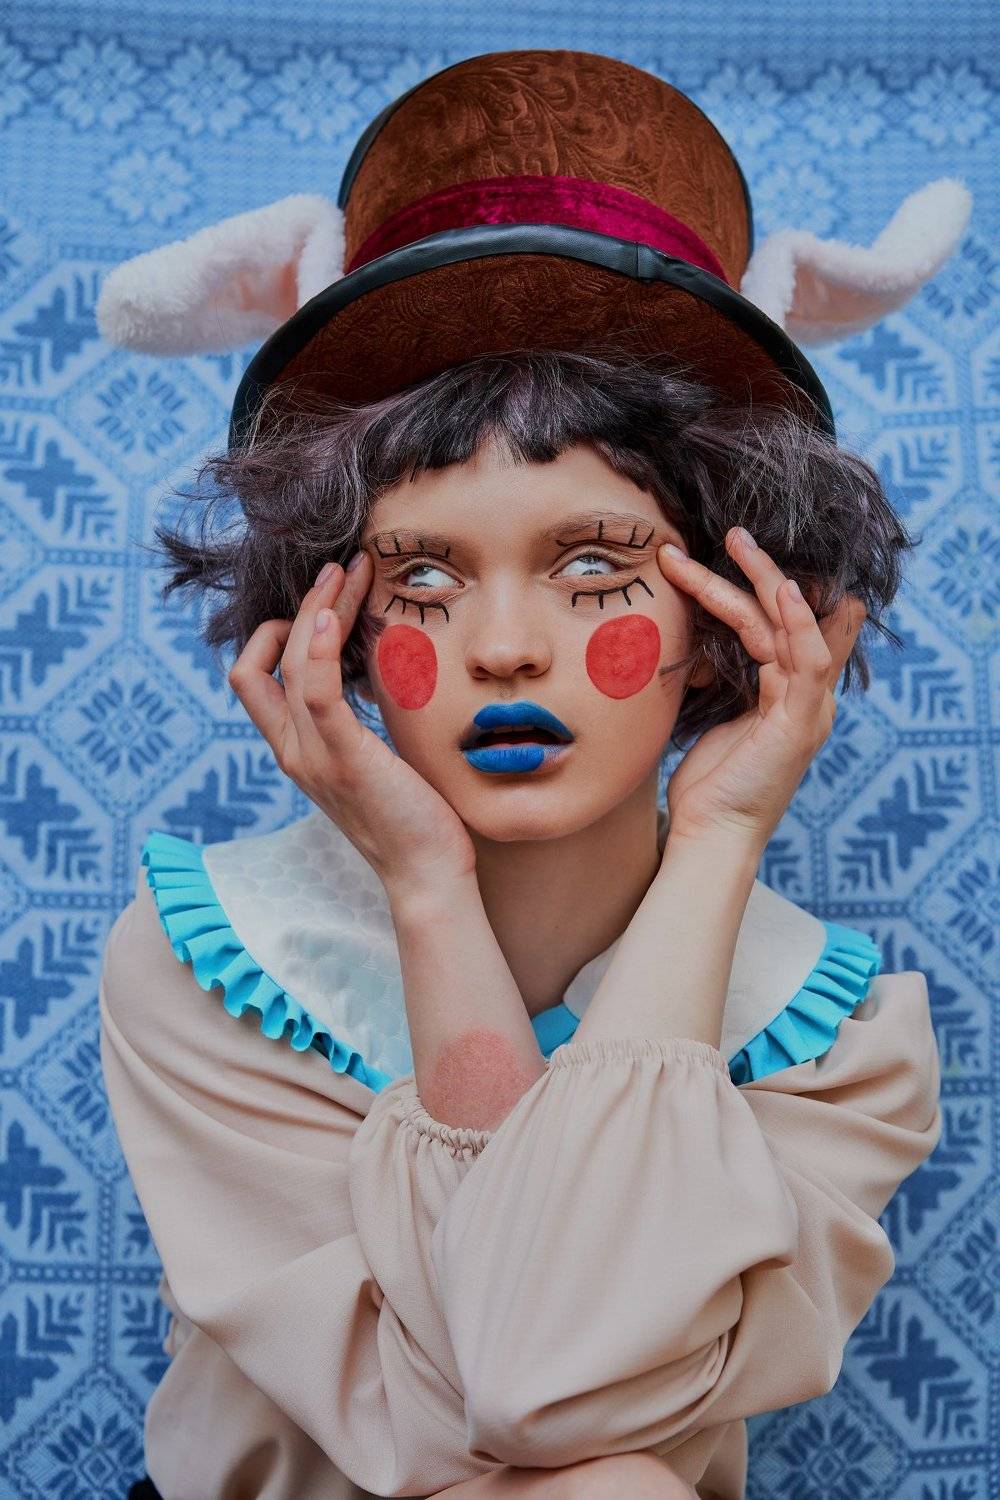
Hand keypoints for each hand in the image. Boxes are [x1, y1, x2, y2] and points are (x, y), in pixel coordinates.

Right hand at [227, 554, 476, 892]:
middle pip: (269, 659)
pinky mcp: (346, 758)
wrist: (427, 876)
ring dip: (319, 608)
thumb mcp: (374, 762)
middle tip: (341, 569)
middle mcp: (294, 751)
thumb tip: (375, 676)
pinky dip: (320, 647)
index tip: (321, 602)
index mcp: (296, 751)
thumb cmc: (412, 819)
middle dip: (304, 605)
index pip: (254, 677)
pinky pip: (316, 691)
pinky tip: (336, 614)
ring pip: (293, 662)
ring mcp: (314, 756)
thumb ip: (358, 725)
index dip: (275, 632)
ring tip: (349, 573)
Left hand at [657, 527, 865, 852]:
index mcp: (788, 694)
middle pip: (792, 617)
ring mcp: (810, 709)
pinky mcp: (801, 722)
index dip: (778, 587)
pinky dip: (798, 623)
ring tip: (740, 542)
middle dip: (764, 571)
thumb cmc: (707, 784)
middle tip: (734, 533)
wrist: (710, 834)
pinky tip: (781, 591)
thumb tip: (698, 643)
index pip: (791, 627)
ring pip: (797, 627)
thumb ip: (719, 678)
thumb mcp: (712, 717)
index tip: (746, 550)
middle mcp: (807, 697)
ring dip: (770, 581)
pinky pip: (810, 660)